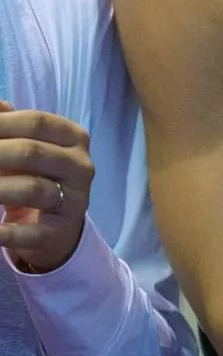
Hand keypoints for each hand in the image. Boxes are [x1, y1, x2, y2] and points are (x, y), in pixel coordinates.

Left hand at [0, 103, 93, 272]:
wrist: (54, 228)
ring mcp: (75, 201)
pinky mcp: (59, 234)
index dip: (1, 123)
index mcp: (74, 138)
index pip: (36, 122)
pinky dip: (3, 232)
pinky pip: (29, 232)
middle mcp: (81, 167)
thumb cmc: (35, 176)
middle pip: (32, 152)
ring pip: (32, 189)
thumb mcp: (26, 145)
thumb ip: (7, 122)